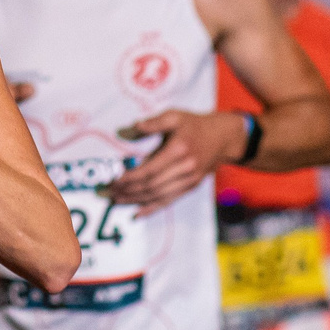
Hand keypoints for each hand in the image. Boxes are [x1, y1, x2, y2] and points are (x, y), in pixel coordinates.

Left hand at [110, 109, 241, 209]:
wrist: (222, 137)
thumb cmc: (194, 125)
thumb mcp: (174, 116)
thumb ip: (152, 123)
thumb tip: (125, 131)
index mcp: (178, 150)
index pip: (149, 170)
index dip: (129, 178)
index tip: (113, 180)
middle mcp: (185, 168)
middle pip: (151, 186)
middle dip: (127, 191)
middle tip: (107, 193)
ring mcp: (189, 180)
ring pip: (158, 196)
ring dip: (135, 200)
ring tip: (116, 201)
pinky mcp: (190, 187)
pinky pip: (168, 201)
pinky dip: (152, 208)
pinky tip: (137, 212)